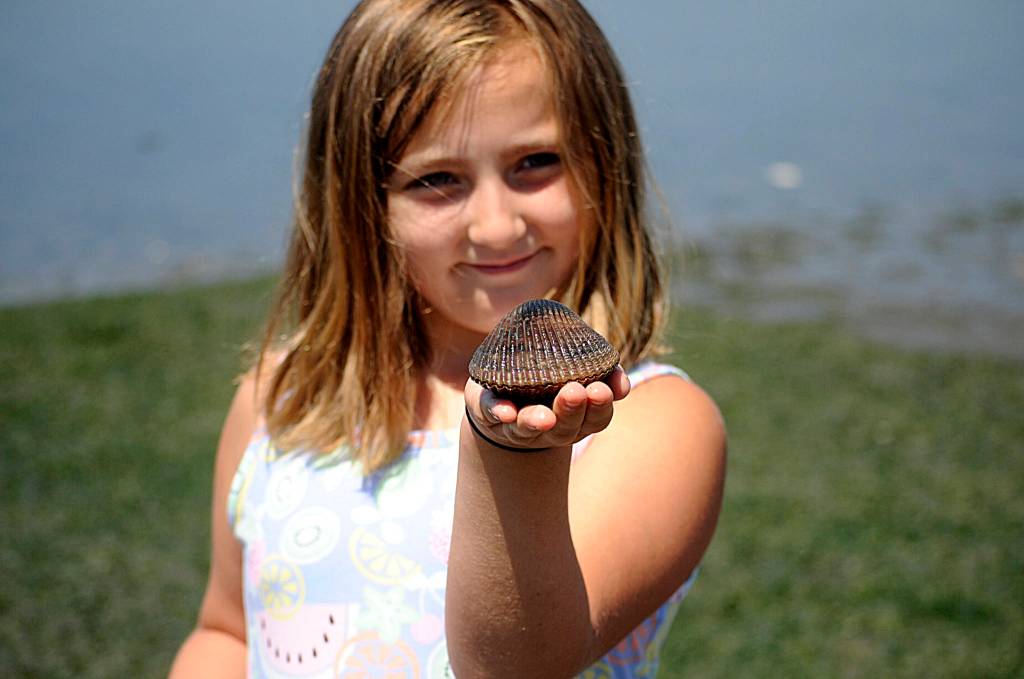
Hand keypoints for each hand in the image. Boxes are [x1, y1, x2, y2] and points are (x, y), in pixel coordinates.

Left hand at [464, 366, 630, 450]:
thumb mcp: (579, 369)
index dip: (600, 407)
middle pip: (565, 428)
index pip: (595, 419)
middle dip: (571, 411)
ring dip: (536, 420)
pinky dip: (499, 411)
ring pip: (528, 427)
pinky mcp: (489, 411)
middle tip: (575, 392)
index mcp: (577, 418)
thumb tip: (622, 384)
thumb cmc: (552, 377)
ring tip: (545, 416)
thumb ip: (601, 371)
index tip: (602, 389)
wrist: (504, 392)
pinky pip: (492, 413)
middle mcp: (550, 428)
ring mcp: (518, 424)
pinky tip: (505, 411)